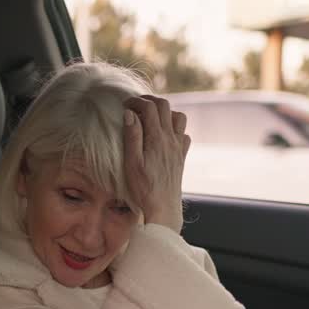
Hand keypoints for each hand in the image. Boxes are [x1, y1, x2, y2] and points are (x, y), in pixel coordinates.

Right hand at [123, 94, 190, 232]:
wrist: (163, 207)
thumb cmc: (144, 188)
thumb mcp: (132, 162)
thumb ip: (132, 136)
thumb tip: (130, 114)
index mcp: (157, 139)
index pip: (149, 108)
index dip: (136, 101)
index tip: (124, 104)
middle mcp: (171, 139)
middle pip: (165, 107)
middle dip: (150, 101)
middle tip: (135, 105)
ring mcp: (178, 147)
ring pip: (179, 117)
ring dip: (165, 112)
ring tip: (151, 117)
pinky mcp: (181, 157)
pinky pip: (184, 134)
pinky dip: (175, 128)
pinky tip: (165, 135)